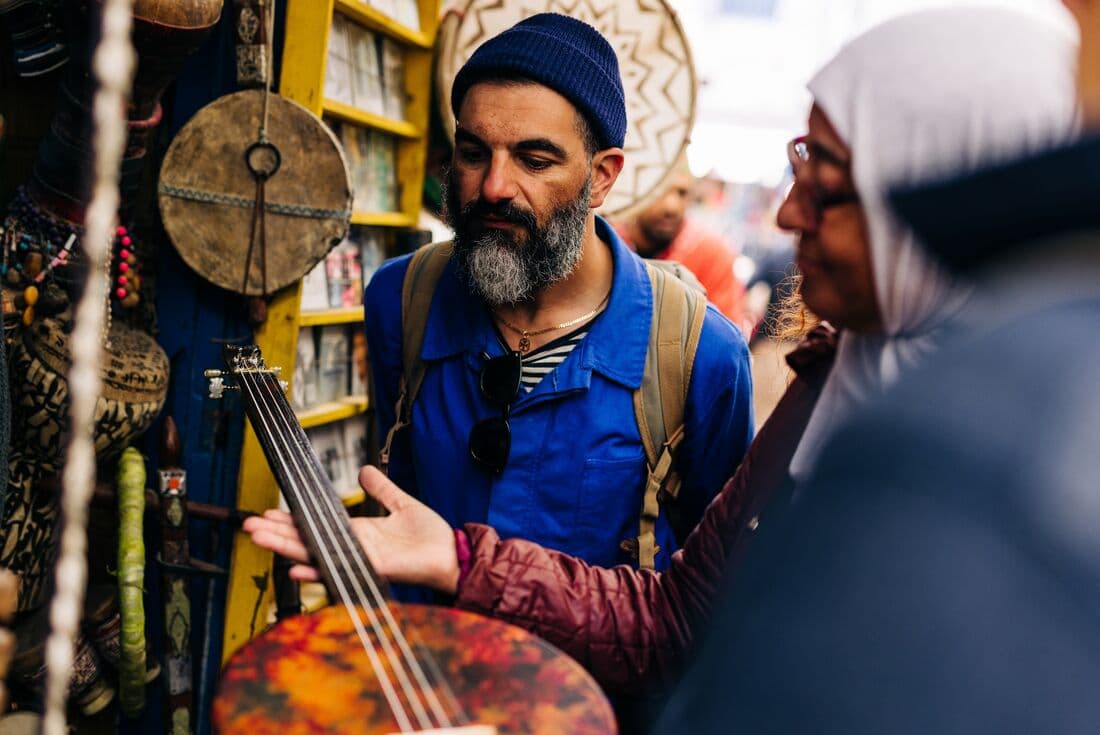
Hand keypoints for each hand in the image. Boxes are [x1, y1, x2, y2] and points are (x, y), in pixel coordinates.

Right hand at [242, 466, 460, 594]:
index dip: (292, 521)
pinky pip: (339, 567)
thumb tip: (365, 470)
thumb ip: (382, 489)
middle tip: (249, 526)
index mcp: (358, 533)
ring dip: (286, 548)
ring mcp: (360, 559)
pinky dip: (316, 569)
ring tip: (259, 539)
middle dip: (277, 534)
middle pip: (307, 540)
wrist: (451, 554)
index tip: (268, 513)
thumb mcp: (400, 503)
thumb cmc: (430, 536)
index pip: (317, 526)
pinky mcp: (373, 567)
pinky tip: (294, 567)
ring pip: (315, 553)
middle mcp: (354, 547)